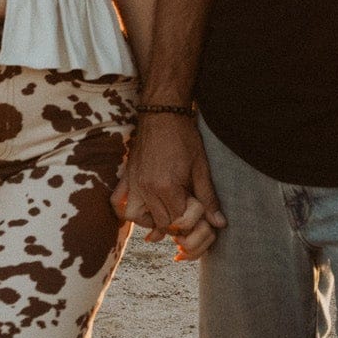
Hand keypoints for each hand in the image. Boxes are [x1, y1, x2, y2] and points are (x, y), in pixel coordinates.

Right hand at [118, 116, 225, 247]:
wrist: (162, 114)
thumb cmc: (184, 138)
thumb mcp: (201, 167)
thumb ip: (208, 198)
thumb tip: (220, 223)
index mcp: (167, 187)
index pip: (179, 221)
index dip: (192, 218)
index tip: (197, 206)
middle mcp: (146, 189)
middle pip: (160, 222)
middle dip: (175, 222)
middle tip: (185, 209)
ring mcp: (133, 184)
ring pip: (137, 217)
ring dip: (151, 220)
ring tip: (164, 212)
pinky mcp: (126, 177)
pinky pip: (117, 202)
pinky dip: (127, 210)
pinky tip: (141, 208)